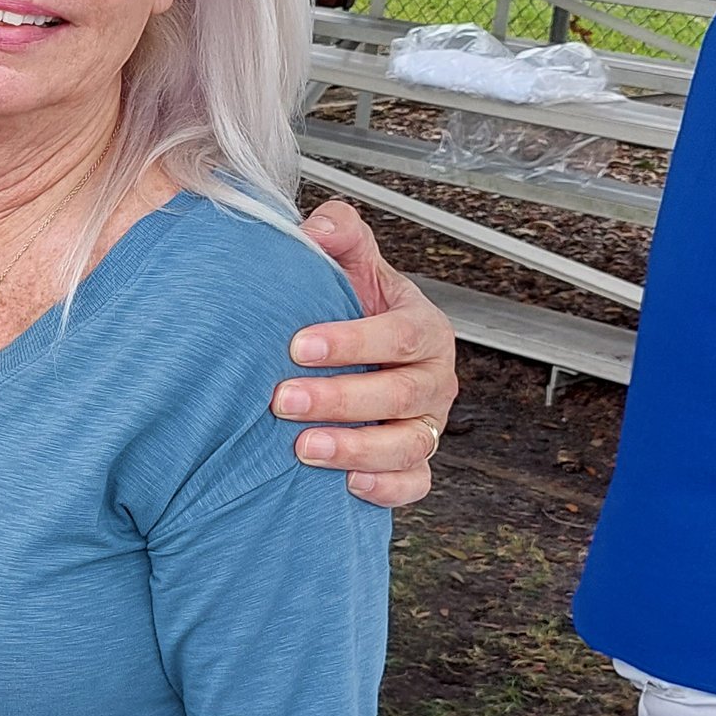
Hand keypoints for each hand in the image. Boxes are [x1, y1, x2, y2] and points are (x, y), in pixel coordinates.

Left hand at [276, 199, 458, 509]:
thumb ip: (338, 233)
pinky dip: (385, 488)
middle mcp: (432, 378)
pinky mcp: (413, 461)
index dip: (352, 341)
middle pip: (400, 394)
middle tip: (283, 400)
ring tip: (303, 448)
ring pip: (407, 445)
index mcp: (422, 328)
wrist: (352, 353)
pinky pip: (413, 483)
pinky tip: (347, 484)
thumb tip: (318, 228)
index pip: (398, 335)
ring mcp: (426, 423)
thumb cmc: (350, 310)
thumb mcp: (350, 265)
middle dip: (340, 399)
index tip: (298, 345)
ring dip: (355, 448)